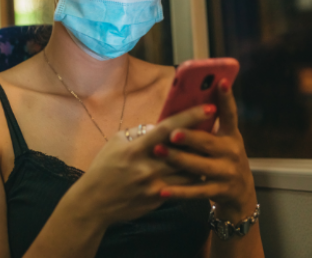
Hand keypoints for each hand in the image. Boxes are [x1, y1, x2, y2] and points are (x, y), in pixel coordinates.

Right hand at [66, 104, 212, 226]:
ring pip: (189, 171)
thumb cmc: (104, 168)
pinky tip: (198, 169)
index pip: (168, 129)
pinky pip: (183, 187)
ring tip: (211, 149)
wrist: (94, 203)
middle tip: (218, 128)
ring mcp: (155, 186)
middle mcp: (148, 167)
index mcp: (136, 149)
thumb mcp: (116, 143)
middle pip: (184, 151)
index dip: (190, 117)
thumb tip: (161, 125)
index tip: (209, 108)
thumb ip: (140, 133)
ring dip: (200, 159)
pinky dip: (191, 177)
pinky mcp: (158, 199)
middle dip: (203, 139)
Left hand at [154, 79, 256, 220]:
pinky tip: (162, 189)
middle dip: (189, 137)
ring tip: (159, 152)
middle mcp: (231, 152)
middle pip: (208, 142)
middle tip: (172, 133)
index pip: (229, 114)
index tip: (221, 81)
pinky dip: (178, 191)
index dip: (226, 98)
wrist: (241, 193)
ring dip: (178, 159)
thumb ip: (207, 127)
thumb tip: (180, 105)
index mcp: (231, 135)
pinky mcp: (219, 191)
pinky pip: (195, 191)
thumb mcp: (223, 140)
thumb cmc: (224, 158)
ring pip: (199, 166)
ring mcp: (226, 173)